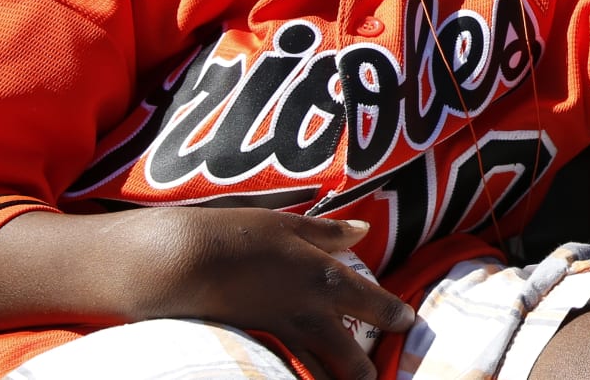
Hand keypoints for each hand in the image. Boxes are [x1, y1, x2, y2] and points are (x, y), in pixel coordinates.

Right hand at [116, 208, 416, 379]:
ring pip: (320, 376)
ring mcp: (282, 337)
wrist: (183, 261)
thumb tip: (363, 230)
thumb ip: (329, 233)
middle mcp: (311, 315)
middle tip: (373, 376)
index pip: (375, 305)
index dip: (394, 316)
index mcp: (327, 279)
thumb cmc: (237, 234)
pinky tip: (300, 378)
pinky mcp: (255, 348)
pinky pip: (285, 372)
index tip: (406, 322)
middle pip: (351, 360)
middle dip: (365, 373)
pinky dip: (298, 378)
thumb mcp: (289, 225)